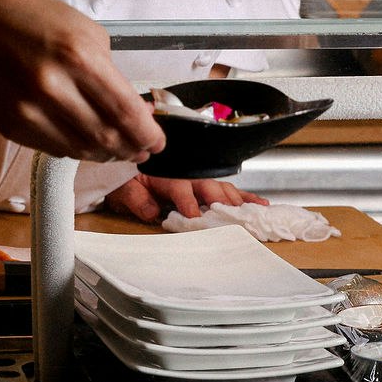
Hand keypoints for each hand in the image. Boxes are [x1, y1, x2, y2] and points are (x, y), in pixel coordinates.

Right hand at [0, 0, 166, 164]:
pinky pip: (51, 148)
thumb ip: (110, 72)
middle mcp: (53, 88)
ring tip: (116, 148)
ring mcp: (27, 110)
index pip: (126, 112)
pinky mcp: (9, 124)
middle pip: (107, 138)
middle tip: (141, 150)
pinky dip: (73, 147)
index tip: (157, 141)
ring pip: (79, 150)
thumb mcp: (85, 31)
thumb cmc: (30, 14)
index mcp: (79, 57)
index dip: (148, 134)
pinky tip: (82, 139)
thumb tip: (132, 110)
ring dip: (104, 152)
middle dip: (131, 148)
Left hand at [101, 173, 270, 223]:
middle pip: (208, 186)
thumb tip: (151, 212)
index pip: (180, 188)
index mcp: (164, 174)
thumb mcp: (121, 188)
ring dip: (240, 200)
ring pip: (222, 187)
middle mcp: (185, 174)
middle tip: (236, 217)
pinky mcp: (204, 185)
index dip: (188, 203)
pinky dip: (245, 196)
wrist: (125, 162)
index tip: (197, 219)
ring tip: (257, 211)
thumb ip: (135, 199)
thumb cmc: (123, 179)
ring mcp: (197, 178)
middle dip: (223, 202)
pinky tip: (260, 204)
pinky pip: (227, 189)